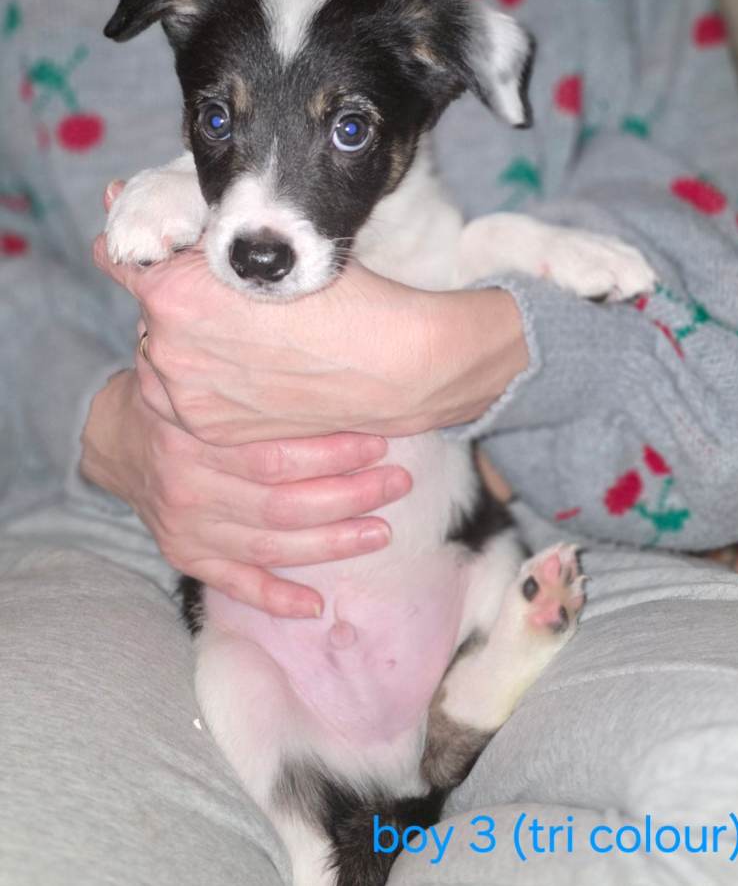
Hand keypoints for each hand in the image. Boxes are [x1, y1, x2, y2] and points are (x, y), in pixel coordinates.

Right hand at [79, 369, 411, 616]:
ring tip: (381, 532)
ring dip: (332, 544)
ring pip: (270, 545)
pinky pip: (235, 585)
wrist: (119, 438)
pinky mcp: (187, 556)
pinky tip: (316, 605)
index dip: (332, 451)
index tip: (378, 440)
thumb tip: (326, 353)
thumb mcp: (206, 374)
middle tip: (396, 483)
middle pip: (281, 503)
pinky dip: (276, 599)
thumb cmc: (186, 400)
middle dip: (349, 496)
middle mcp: (190, 487)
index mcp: (194, 436)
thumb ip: (252, 373)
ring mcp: (188, 528)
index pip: (274, 453)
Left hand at [94, 182, 527, 445]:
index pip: (124, 258)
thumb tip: (112, 197)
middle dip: (179, 304)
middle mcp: (165, 350)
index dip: (159, 253)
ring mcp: (186, 398)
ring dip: (189, 346)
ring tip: (250, 341)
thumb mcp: (261, 247)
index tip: (182, 257)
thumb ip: (180, 227)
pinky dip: (208, 383)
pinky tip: (253, 370)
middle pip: (149, 312)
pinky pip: (186, 396)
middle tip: (238, 306)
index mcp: (171, 294)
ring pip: (164, 356)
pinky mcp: (210, 430)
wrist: (390, 366)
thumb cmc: (338, 296)